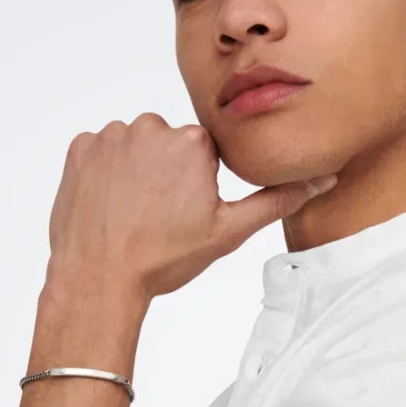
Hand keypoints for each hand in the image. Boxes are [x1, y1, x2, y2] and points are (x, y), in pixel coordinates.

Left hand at [45, 114, 337, 300]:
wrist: (99, 279)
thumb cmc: (163, 259)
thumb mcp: (227, 232)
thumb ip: (276, 200)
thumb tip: (324, 180)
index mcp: (193, 142)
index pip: (205, 152)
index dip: (198, 185)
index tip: (185, 212)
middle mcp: (152, 127)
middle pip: (169, 144)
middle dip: (167, 173)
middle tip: (159, 217)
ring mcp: (112, 136)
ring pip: (135, 147)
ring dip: (136, 172)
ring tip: (132, 214)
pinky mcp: (81, 147)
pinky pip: (101, 152)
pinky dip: (105, 174)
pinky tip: (109, 206)